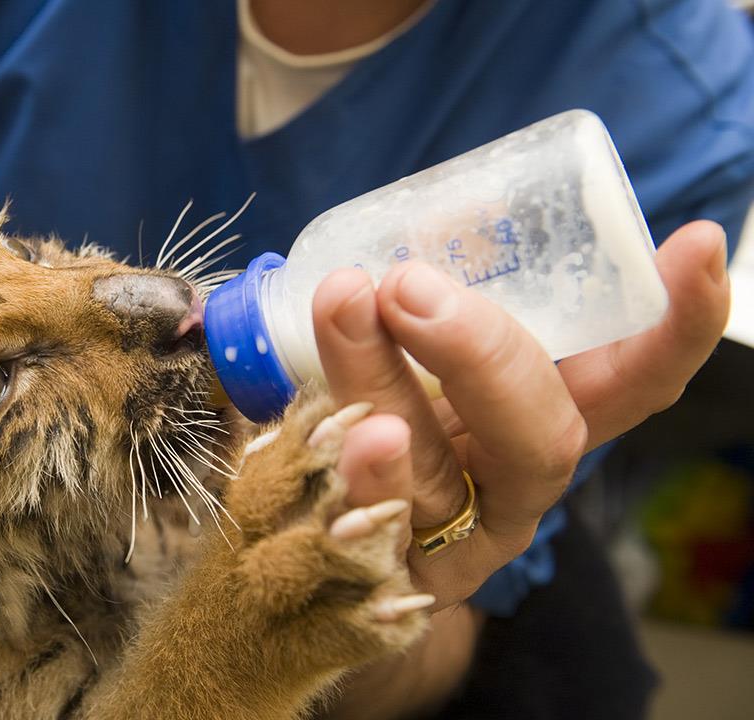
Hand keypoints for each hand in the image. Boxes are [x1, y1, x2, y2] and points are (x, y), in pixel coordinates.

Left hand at [312, 220, 730, 609]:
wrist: (309, 537)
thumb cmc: (371, 416)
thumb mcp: (402, 347)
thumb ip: (418, 296)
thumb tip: (420, 222)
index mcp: (541, 421)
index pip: (630, 380)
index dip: (672, 326)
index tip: (696, 245)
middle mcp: (514, 487)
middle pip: (541, 437)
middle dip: (483, 352)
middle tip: (407, 283)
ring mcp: (453, 545)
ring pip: (430, 473)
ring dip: (382, 387)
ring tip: (347, 315)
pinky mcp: (381, 579)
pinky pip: (368, 534)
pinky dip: (356, 480)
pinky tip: (339, 437)